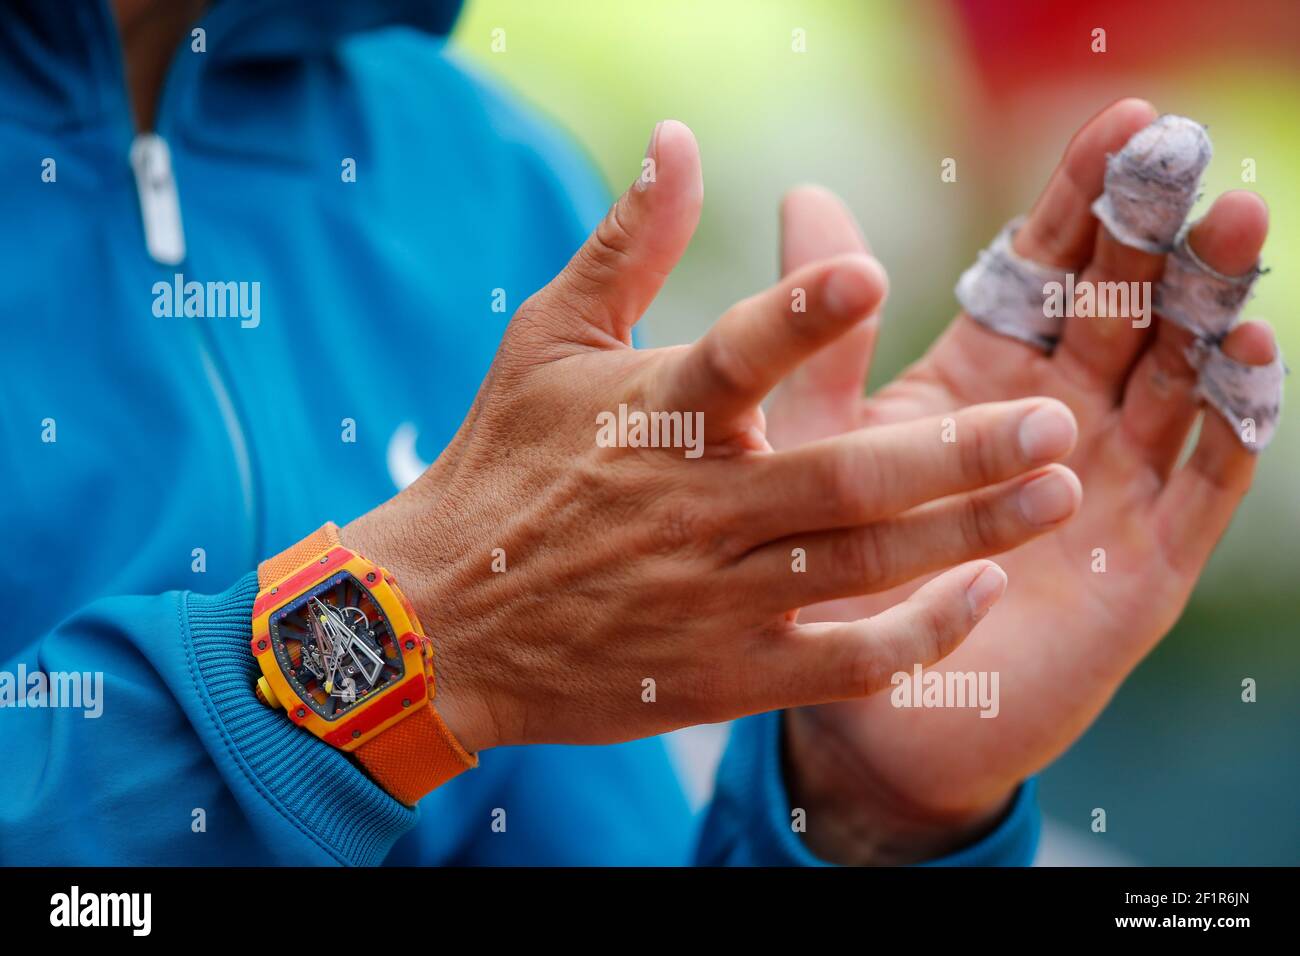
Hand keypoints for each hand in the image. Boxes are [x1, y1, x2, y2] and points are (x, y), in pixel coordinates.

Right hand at [342, 121, 1081, 754]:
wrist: (440, 623)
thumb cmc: (503, 466)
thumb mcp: (549, 341)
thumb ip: (628, 244)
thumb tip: (678, 138)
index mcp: (651, 416)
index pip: (731, 357)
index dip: (795, 315)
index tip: (867, 273)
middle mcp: (690, 508)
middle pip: (842, 481)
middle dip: (958, 453)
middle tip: (1052, 421)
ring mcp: (711, 599)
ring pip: (861, 569)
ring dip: (968, 533)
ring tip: (1060, 493)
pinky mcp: (722, 676)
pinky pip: (842, 663)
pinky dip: (918, 637)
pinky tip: (982, 594)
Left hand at [769, 99, 1277, 862]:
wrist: (874, 710)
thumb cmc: (843, 569)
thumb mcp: (832, 432)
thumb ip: (824, 327)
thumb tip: (808, 193)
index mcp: (985, 378)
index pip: (1046, 271)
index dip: (1082, 198)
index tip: (1119, 122)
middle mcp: (1058, 419)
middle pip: (1122, 308)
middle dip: (1155, 235)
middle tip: (1187, 161)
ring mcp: (1111, 484)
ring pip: (1174, 374)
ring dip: (1206, 301)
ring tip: (1232, 224)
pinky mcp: (1148, 559)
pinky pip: (1202, 476)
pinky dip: (1230, 414)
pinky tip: (1245, 347)